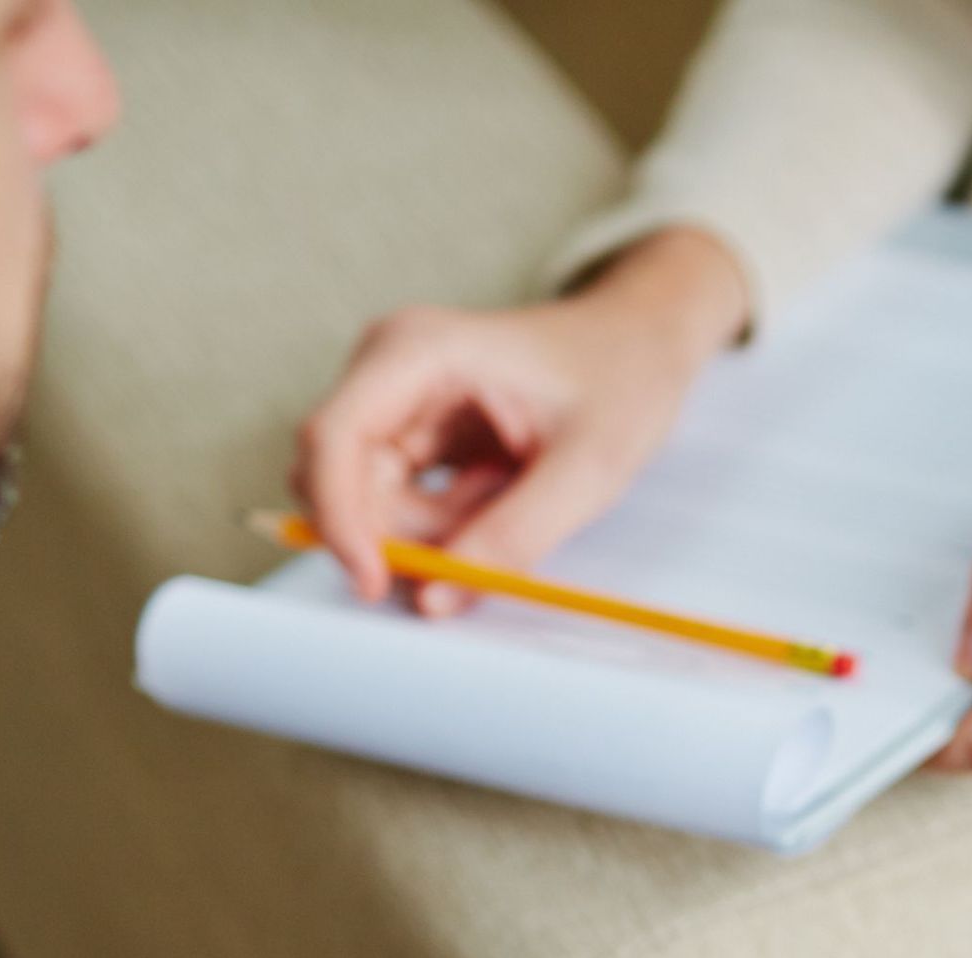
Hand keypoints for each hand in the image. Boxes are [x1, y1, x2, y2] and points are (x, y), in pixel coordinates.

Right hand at [291, 229, 747, 613]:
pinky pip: (403, 510)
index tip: (376, 582)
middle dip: (405, 535)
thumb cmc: (621, 381)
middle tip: (486, 543)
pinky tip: (500, 491)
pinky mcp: (411, 439)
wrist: (638, 345)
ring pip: (373, 507)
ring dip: (436, 533)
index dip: (340, 520)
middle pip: (344, 482)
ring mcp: (395, 405)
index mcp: (419, 350)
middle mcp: (388, 370)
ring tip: (511, 493)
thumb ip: (512, 539)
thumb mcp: (587, 469)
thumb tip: (434, 598)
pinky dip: (447, 527)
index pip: (333, 439)